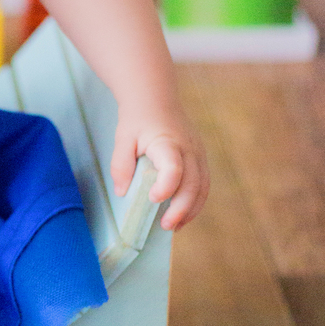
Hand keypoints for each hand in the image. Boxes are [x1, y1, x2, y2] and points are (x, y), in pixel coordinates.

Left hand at [110, 112, 208, 231]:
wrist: (156, 99)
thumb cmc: (137, 120)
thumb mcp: (122, 138)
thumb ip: (121, 165)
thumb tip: (122, 192)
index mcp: (168, 142)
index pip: (174, 168)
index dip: (166, 186)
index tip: (153, 199)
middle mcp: (189, 149)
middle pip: (192, 183)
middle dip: (181, 208)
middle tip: (165, 225)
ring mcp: (198, 154)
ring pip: (202, 187)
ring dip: (191, 210)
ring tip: (174, 226)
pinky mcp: (200, 159)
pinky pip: (203, 184)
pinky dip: (195, 203)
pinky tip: (182, 216)